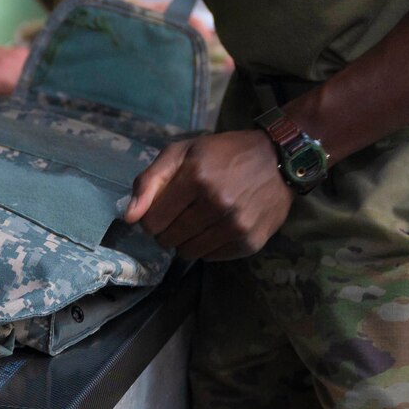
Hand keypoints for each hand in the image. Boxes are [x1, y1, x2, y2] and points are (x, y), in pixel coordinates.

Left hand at [125, 129, 295, 260]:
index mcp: (196, 177)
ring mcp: (235, 226)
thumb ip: (150, 181)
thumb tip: (129, 218)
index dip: (151, 216)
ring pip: (187, 252)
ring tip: (200, 219)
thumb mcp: (183, 151)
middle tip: (182, 212)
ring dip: (186, 239)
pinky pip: (210, 257)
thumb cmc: (225, 153)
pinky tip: (218, 226)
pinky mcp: (249, 242)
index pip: (151, 221)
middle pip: (168, 239)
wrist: (279, 160)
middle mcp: (216, 204)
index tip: (163, 207)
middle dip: (168, 228)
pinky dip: (208, 245)